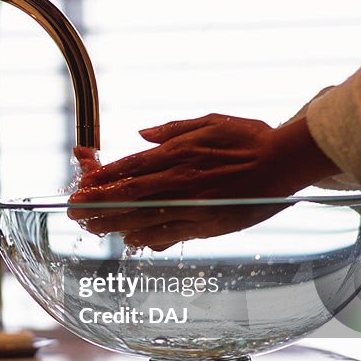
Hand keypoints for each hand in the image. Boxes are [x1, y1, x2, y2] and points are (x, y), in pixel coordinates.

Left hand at [68, 114, 337, 249]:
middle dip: (96, 205)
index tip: (80, 185)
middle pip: (128, 197)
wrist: (287, 162)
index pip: (129, 168)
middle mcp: (181, 181)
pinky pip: (171, 235)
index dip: (100, 179)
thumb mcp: (209, 122)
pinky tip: (130, 238)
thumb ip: (172, 129)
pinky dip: (148, 237)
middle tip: (73, 211)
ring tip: (90, 227)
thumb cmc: (250, 138)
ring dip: (113, 224)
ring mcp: (193, 206)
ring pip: (144, 219)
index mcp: (178, 154)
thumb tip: (141, 134)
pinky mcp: (208, 225)